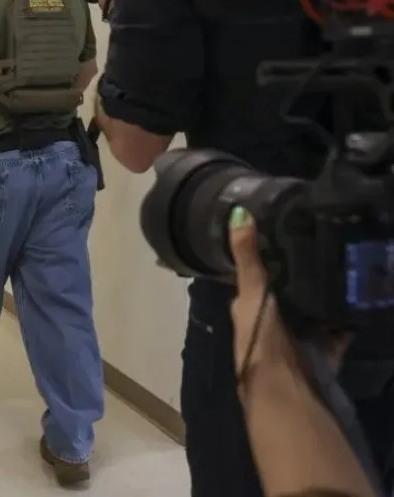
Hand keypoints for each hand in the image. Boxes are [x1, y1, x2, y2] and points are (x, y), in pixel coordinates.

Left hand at [228, 207, 349, 379]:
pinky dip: (348, 319)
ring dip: (327, 295)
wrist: (286, 388)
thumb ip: (248, 257)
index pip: (258, 276)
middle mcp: (272, 322)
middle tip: (328, 242)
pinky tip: (361, 296)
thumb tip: (237, 212)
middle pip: (289, 292)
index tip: (289, 229)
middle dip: (305, 275)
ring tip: (348, 263)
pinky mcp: (324, 351)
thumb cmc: (260, 338)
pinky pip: (339, 330)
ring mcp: (299, 337)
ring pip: (315, 310)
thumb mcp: (252, 293)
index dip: (268, 257)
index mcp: (249, 308)